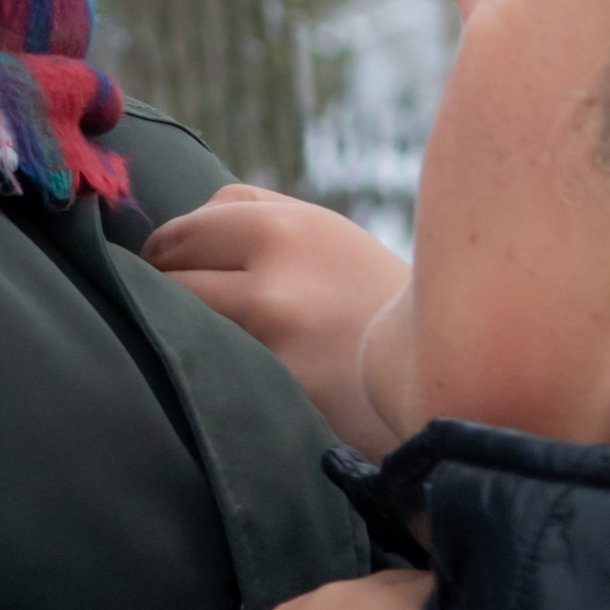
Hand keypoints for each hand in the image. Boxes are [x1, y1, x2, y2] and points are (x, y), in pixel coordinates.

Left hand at [146, 187, 412, 455]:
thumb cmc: (369, 299)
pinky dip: (213, 377)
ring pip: (182, 326)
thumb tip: (177, 224)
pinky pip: (215, 376)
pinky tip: (230, 383)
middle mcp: (277, 277)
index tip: (157, 273)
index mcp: (289, 228)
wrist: (452, 372)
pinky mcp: (279, 394)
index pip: (182, 231)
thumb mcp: (326, 234)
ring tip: (199, 345)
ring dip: (180, 335)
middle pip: (170, 277)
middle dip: (160, 293)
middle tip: (167, 311)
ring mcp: (275, 341)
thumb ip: (254, 215)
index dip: (161, 255)